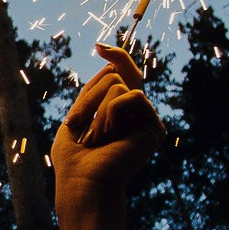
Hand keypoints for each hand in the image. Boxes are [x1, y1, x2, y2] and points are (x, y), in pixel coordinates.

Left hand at [51, 44, 165, 215]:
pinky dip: (112, 112)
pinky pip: (132, 95)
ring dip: (96, 108)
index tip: (99, 46)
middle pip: (116, 74)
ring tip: (95, 138)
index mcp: (116, 112)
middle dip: (89, 97)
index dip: (115, 56)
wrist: (84, 183)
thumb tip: (112, 68)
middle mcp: (133, 114)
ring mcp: (144, 120)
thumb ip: (94, 93)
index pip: (120, 74)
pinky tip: (109, 135)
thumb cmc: (74, 158)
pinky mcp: (154, 127)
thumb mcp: (78, 116)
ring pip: (118, 84)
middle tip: (75, 124)